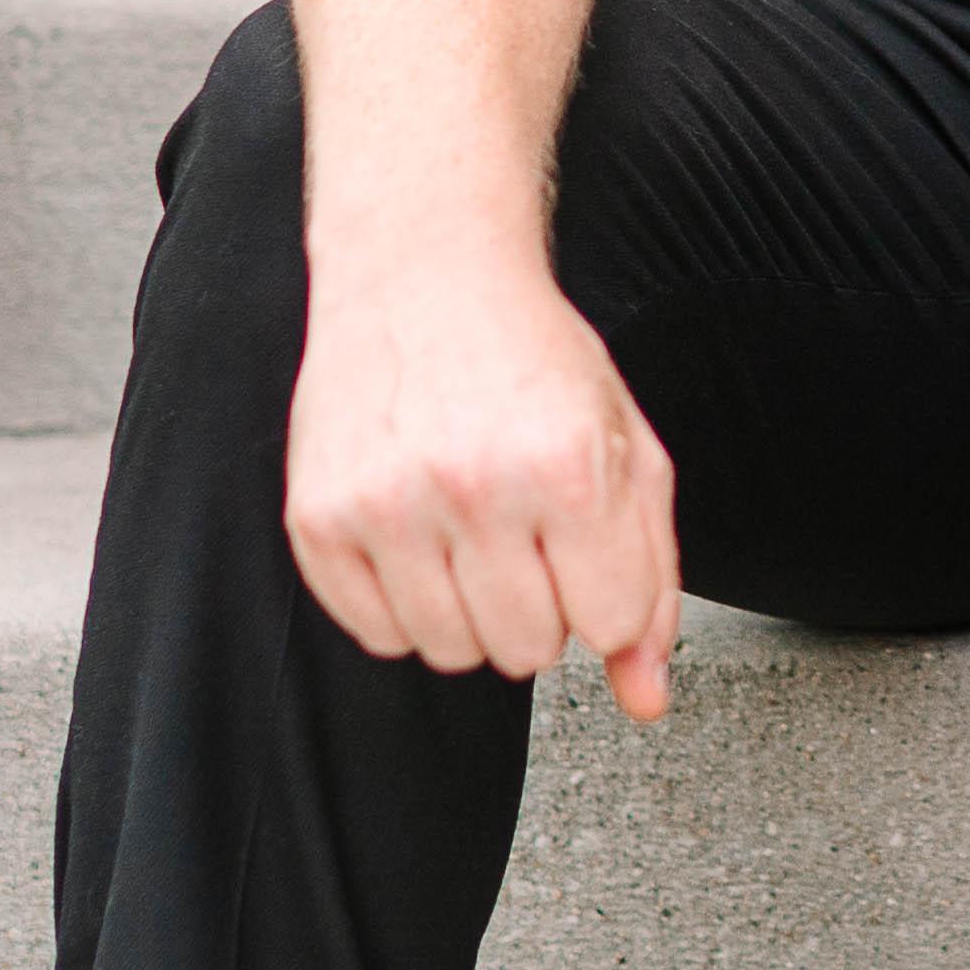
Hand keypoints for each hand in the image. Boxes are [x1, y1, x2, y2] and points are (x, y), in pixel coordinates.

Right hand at [285, 250, 681, 719]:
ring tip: (471, 526)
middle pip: (528, 651)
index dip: (605, 590)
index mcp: (569, 465)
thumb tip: (647, 696)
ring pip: (451, 654)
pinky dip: (404, 602)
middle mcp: (474, 486)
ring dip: (471, 607)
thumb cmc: (530, 358)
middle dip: (541, 602)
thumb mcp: (625, 447)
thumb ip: (650, 577)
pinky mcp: (319, 518)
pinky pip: (377, 635)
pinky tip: (418, 531)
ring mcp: (386, 504)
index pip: (608, 623)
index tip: (584, 541)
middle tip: (526, 528)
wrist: (422, 273)